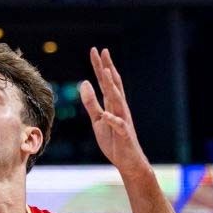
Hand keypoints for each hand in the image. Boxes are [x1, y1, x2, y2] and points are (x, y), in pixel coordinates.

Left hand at [80, 48, 150, 179]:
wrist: (128, 161)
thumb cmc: (114, 140)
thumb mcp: (97, 120)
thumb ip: (91, 102)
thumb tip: (84, 83)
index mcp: (112, 104)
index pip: (106, 81)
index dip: (100, 66)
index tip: (96, 50)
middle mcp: (120, 108)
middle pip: (113, 85)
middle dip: (107, 68)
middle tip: (103, 51)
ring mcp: (123, 120)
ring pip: (118, 100)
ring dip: (112, 86)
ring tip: (106, 72)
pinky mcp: (124, 134)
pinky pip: (118, 125)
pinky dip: (113, 119)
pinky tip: (106, 115)